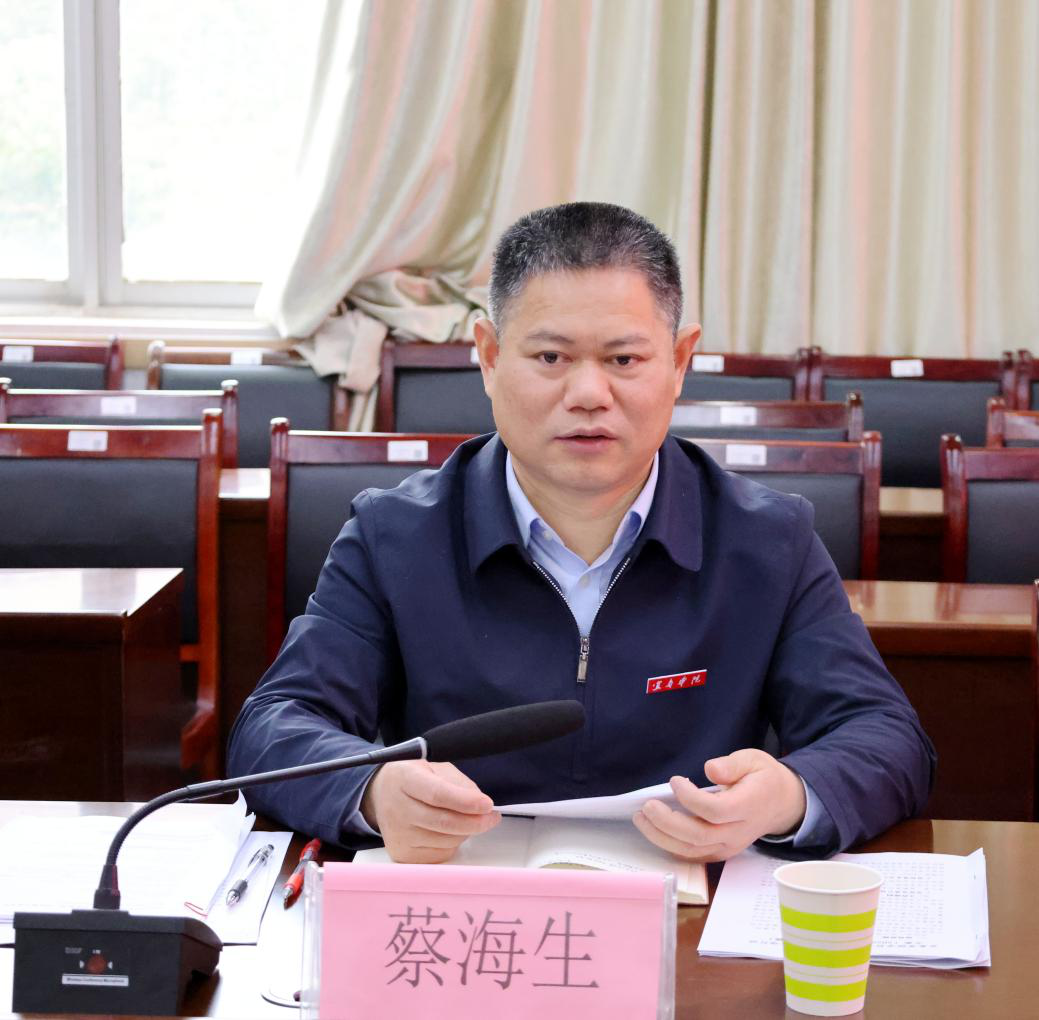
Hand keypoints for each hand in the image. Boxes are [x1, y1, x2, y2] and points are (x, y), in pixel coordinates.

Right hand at [360, 760, 500, 863]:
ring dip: (466, 832)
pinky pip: (440, 854)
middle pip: (443, 822)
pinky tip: (450, 831)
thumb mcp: (434, 767)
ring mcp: (398, 835)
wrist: (381, 795)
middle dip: (475, 822)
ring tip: (467, 819)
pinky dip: (453, 843)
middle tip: (492, 817)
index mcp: (405, 778)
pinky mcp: (402, 854)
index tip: (487, 804)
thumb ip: (457, 782)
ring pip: (446, 841)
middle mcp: (397, 809)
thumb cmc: (414, 779)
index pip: (437, 794)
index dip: (465, 801)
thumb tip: (479, 803)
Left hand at [632, 749, 806, 862]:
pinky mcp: (721, 852)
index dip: (690, 798)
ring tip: (641, 819)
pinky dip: (670, 846)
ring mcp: (729, 846)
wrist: (780, 804)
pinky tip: (654, 831)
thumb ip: (732, 765)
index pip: (715, 811)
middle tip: (647, 806)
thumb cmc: (762, 778)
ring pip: (693, 850)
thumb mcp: (753, 760)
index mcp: (749, 806)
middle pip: (699, 836)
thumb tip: (710, 769)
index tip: (675, 781)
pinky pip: (693, 856)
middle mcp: (738, 832)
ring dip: (662, 837)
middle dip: (668, 823)